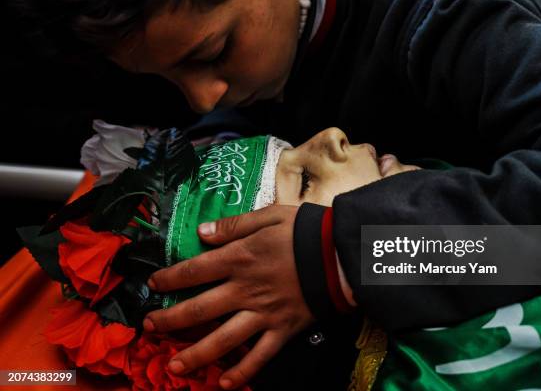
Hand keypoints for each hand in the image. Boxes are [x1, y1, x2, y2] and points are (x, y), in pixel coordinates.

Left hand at [143, 205, 314, 388]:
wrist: (342, 254)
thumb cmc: (306, 231)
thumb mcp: (269, 216)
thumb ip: (234, 225)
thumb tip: (201, 233)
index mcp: (240, 258)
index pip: (195, 271)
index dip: (170, 278)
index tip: (154, 284)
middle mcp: (245, 290)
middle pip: (200, 309)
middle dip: (171, 320)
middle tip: (149, 328)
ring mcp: (263, 314)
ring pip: (223, 339)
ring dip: (196, 354)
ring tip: (173, 367)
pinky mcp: (282, 330)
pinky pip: (260, 356)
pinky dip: (243, 373)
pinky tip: (225, 385)